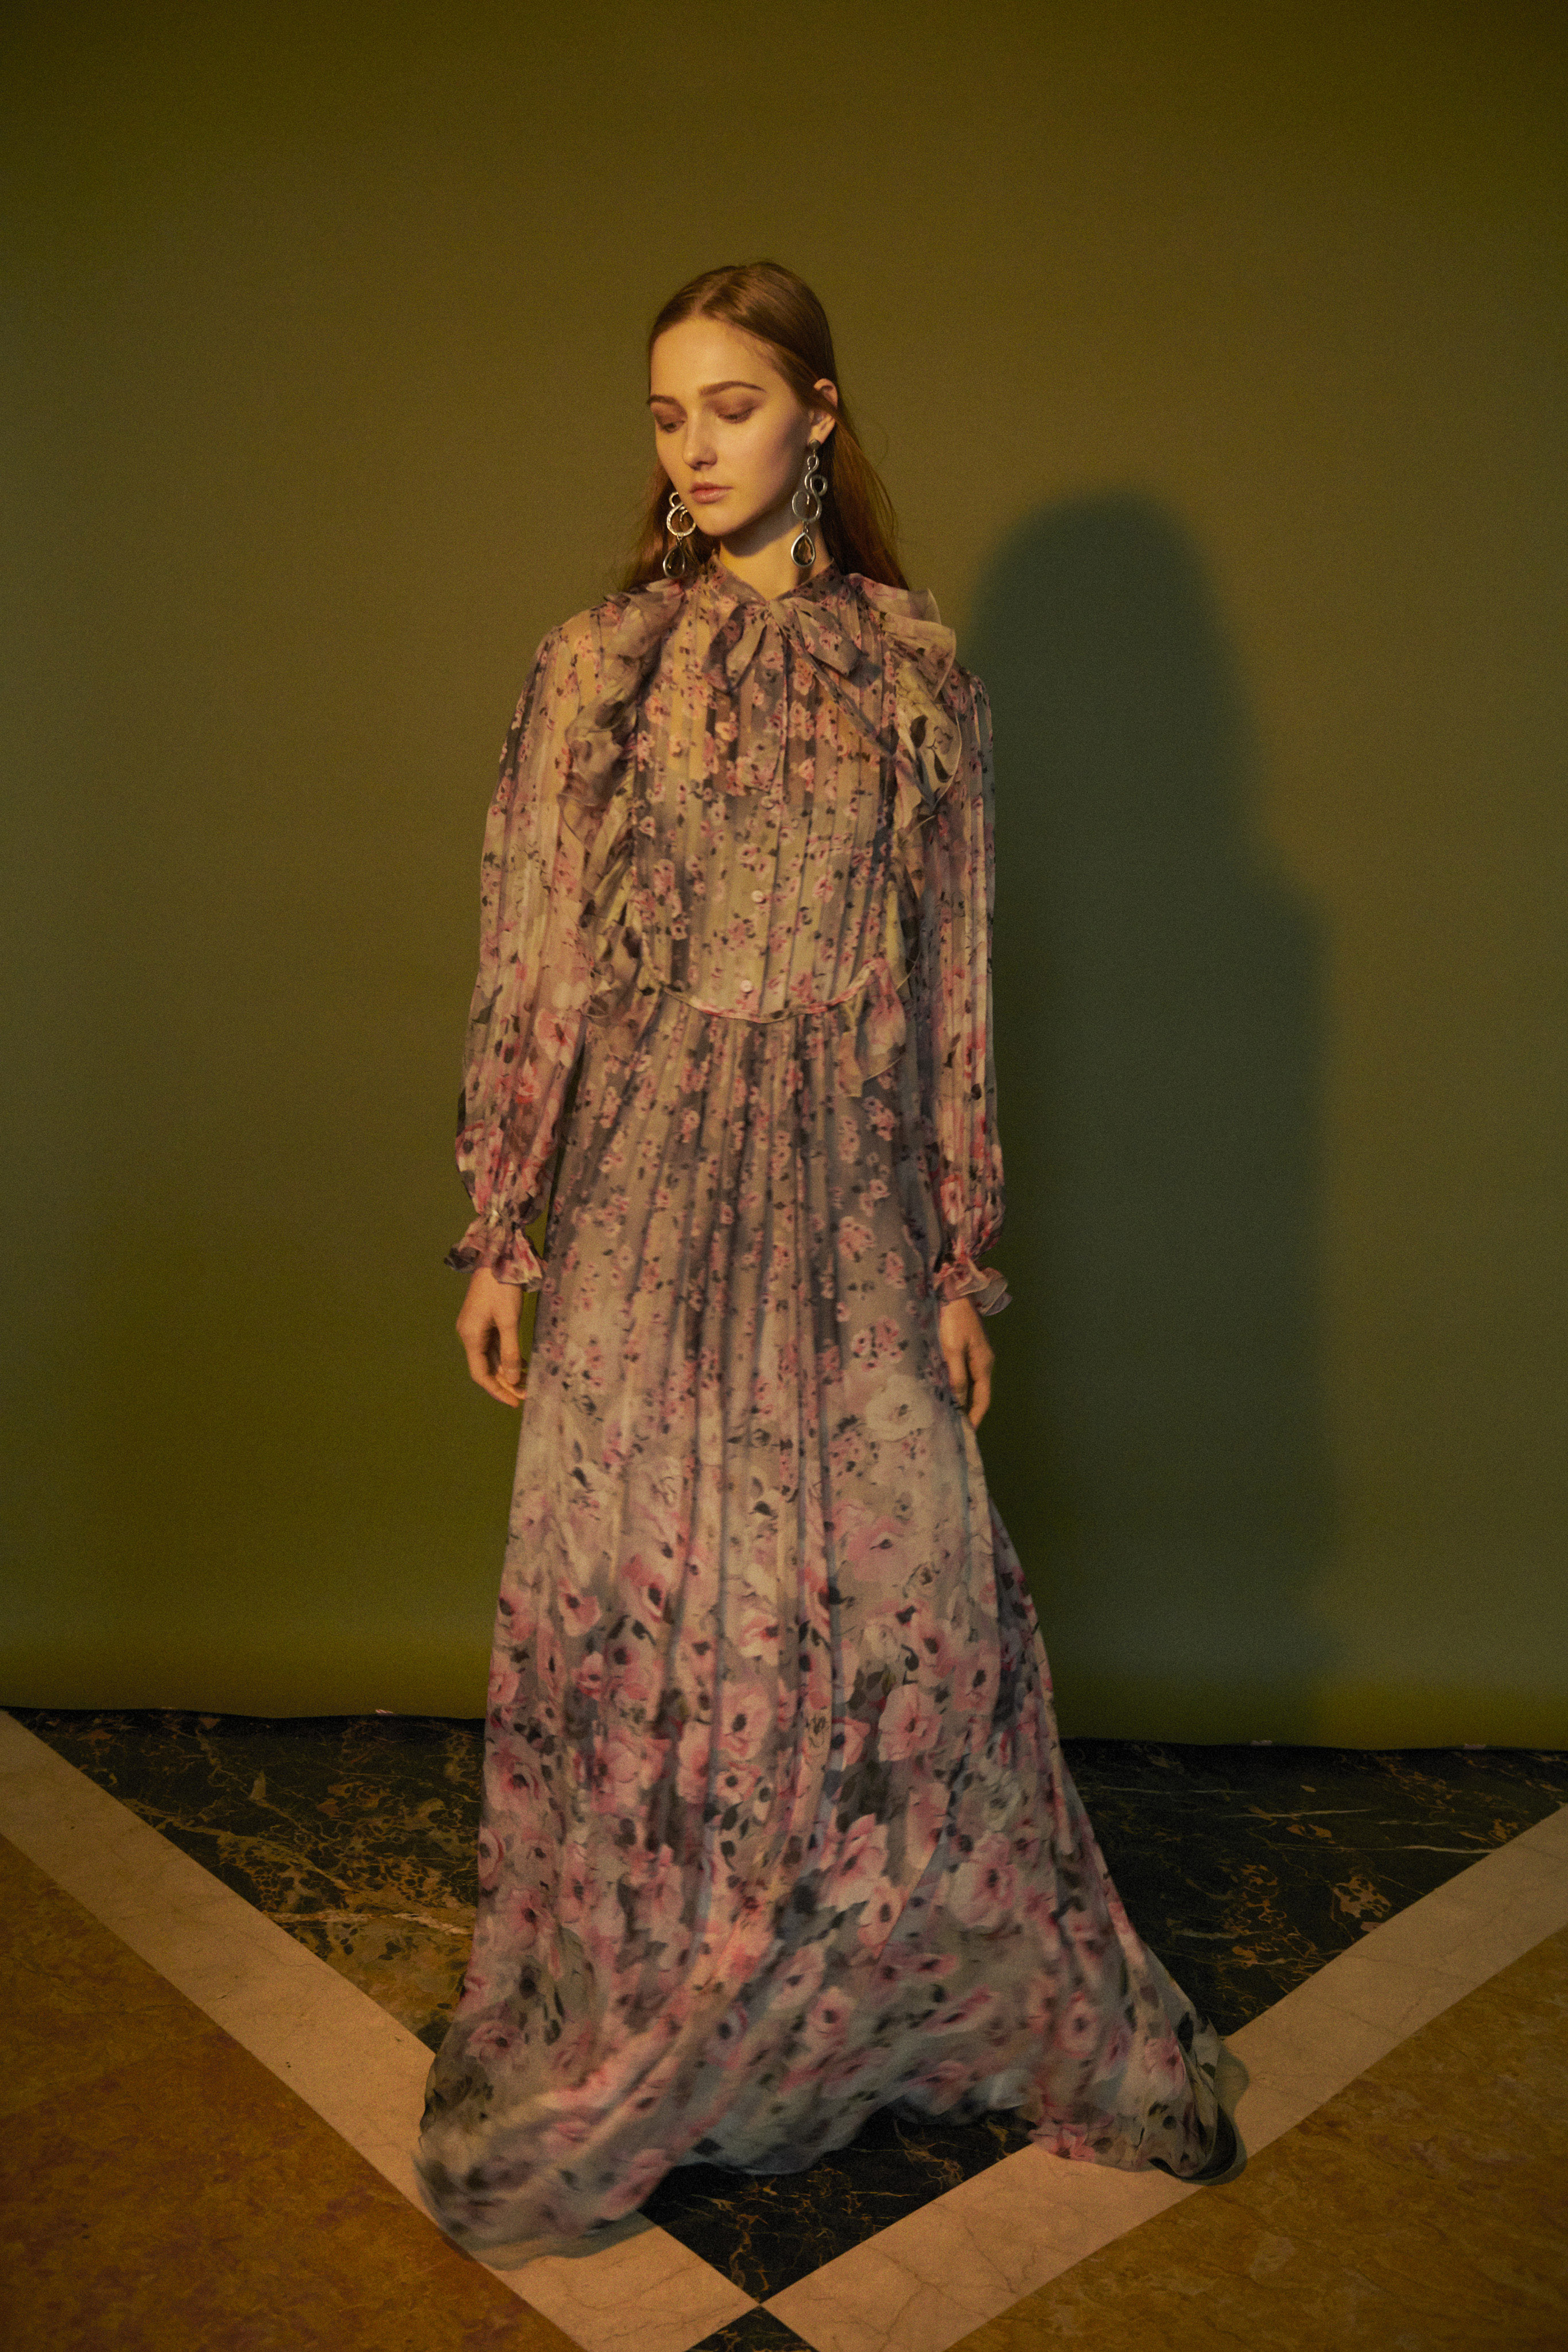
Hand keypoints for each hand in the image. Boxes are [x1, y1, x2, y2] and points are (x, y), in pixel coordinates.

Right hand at [457, 1266, 526, 1406]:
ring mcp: (476, 1327)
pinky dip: (506, 1356)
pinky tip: (521, 1363)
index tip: (515, 1402)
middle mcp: (469, 1334)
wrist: (497, 1256)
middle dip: (505, 1383)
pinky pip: (494, 1345)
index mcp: (471, 1336)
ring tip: (527, 1383)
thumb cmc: (502, 1286)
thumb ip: (510, 1351)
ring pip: (491, 1357)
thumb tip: (512, 1379)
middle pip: (486, 1367)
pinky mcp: (484, 1320)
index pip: (481, 1374)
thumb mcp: (509, 1320)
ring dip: (507, 1371)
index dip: (497, 1390)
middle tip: (525, 1395)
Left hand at [939, 1297, 993, 1429]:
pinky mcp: (968, 1349)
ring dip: (964, 1399)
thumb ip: (957, 1376)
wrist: (954, 1292)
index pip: (982, 1399)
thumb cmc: (952, 1320)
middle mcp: (984, 1362)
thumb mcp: (953, 1349)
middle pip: (979, 1393)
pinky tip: (949, 1390)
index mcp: (983, 1364)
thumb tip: (959, 1401)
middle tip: (956, 1427)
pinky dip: (959, 1386)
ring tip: (951, 1413)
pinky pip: (966, 1374)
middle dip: (969, 1411)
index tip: (967, 1432)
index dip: (975, 1416)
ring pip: (972, 1384)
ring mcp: (977, 1355)